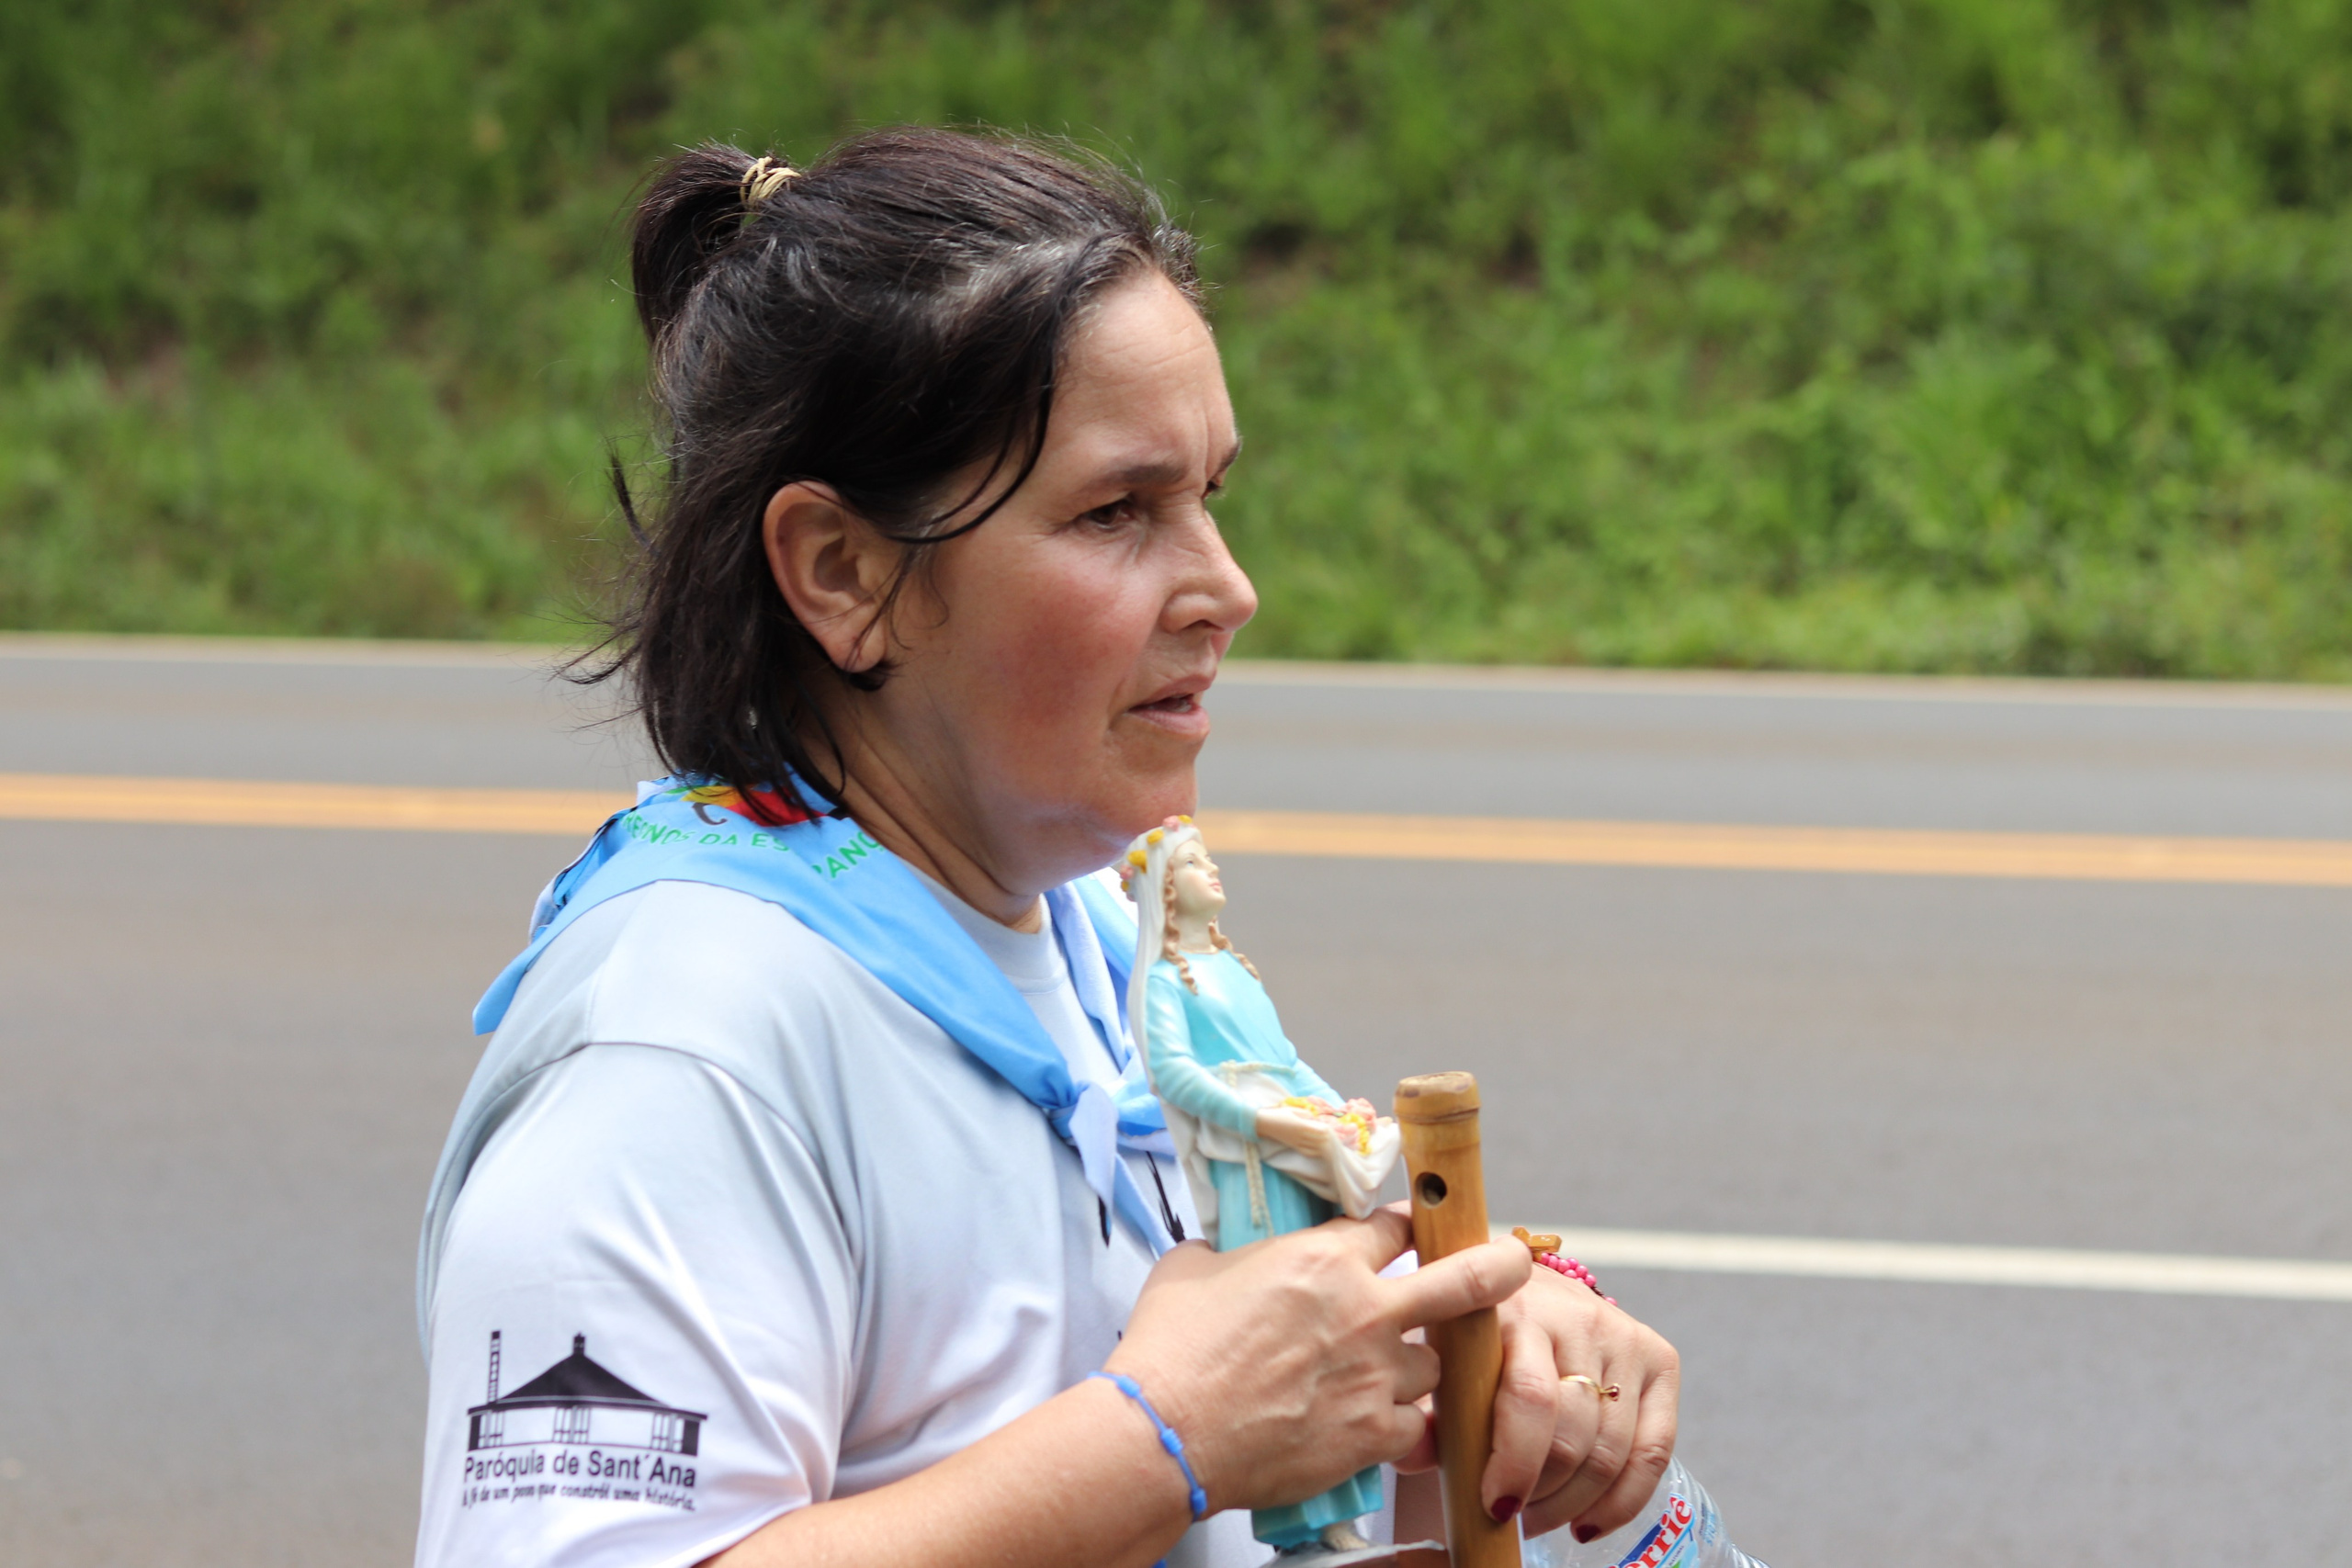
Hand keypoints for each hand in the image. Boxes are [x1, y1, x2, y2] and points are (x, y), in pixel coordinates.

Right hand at [1106, 1208, 1529, 1514]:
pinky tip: (1379, 1427)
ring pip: (1435, 1367)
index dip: (1411, 1224)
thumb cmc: (1169, 1351)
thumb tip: (1231, 1257)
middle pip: (1466, 1280)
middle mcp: (1365, 1311)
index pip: (1396, 1225)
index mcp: (1324, 1258)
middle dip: (1502, 1266)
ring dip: (1416, 1370)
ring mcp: (1376, 1376)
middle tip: (1517, 1261)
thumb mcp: (1192, 1267)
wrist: (1165, 1434)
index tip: (1416, 1228)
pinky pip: (1414, 1428)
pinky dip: (1402, 1428)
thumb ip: (1232, 1254)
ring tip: (1386, 1377)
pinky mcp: (1372, 1436)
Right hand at [1252, 1106, 1336, 1153]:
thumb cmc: (1278, 1114)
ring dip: (1323, 1145)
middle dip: (1328, 1138)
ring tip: (1328, 1142)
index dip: (1328, 1130)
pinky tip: (1318, 1149)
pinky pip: (1308, 1152)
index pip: (1321, 1131)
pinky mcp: (1294, 1147)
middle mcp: (1301, 1136)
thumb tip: (1315, 1117)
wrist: (1264, 1124)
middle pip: (1321, 1140)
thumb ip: (1305, 1113)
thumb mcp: (1293, 1109)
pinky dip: (1316, 1151)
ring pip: (1316, 1148)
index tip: (1332, 1127)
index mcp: (1302, 1126)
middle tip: (1333, 1135)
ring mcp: (1298, 1143)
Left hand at [1398, 1258, 1680, 1542]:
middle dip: (1541, 1493)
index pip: (1531, 1398)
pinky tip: (1587, 1522)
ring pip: (1612, 1449)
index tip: (1494, 1506)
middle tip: (1511, 1516)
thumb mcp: (1441, 1355)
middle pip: (1575, 1434)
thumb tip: (1412, 1454)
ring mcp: (1622, 1335)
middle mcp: (1577, 1317)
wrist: (1514, 1278)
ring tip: (1538, 1517)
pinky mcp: (1658, 1357)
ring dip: (1573, 1503)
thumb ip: (1428, 1407)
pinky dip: (1622, 1500)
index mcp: (1513, 1309)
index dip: (1517, 1463)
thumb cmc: (1472, 1332)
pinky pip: (1655, 1449)